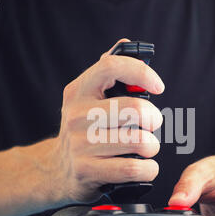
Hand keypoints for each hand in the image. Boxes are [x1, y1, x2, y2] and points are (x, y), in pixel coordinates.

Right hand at [49, 39, 164, 203]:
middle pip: (134, 109)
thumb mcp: (87, 99)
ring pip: (138, 141)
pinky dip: (148, 169)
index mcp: (79, 91)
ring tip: (147, 148)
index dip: (141, 72)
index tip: (159, 86)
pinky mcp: (86, 170)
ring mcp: (80, 144)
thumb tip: (128, 45)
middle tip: (152, 124)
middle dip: (154, 119)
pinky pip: (132, 168)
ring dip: (152, 147)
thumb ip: (107, 74)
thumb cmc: (83, 131)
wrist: (56, 170)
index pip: (110, 66)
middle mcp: (76, 115)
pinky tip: (144, 166)